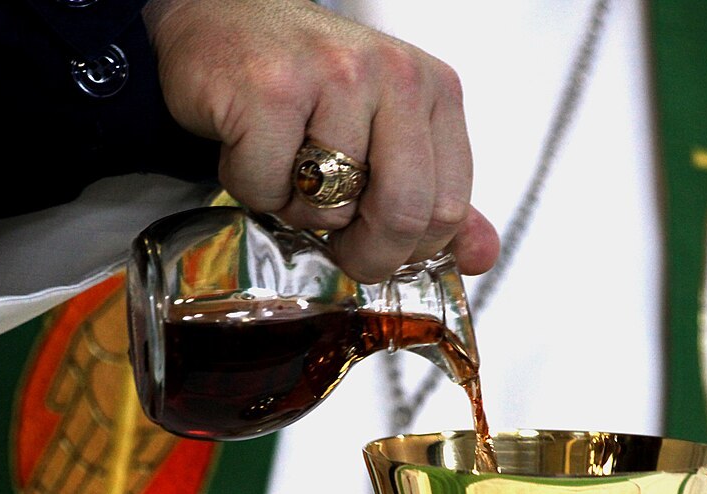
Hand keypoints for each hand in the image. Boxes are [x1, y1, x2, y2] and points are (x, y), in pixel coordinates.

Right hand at [142, 0, 499, 282]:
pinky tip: (248, 146)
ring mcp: (333, 75)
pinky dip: (250, 187)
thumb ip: (433, 196)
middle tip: (335, 249)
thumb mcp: (387, 134)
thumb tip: (481, 257)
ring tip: (284, 167)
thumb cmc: (307, 86)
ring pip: (328, 208)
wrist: (225, 21)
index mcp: (435, 89)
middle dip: (364, 254)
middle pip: (402, 213)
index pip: (448, 209)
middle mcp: (394, 74)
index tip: (377, 247)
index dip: (408, 251)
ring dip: (295, 210)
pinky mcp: (269, 88)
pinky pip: (268, 189)